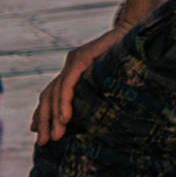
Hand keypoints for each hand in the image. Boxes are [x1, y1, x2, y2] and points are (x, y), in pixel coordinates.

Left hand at [32, 25, 130, 142]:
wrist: (139, 34)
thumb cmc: (130, 58)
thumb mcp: (108, 80)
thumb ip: (95, 92)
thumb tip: (93, 116)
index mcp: (74, 71)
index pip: (51, 94)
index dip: (42, 113)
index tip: (36, 131)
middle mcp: (69, 66)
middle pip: (48, 96)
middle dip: (44, 121)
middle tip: (42, 143)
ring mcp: (72, 61)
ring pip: (54, 92)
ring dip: (53, 117)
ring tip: (55, 136)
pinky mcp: (80, 58)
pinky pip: (67, 84)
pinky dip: (64, 102)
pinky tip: (64, 118)